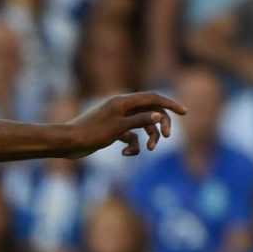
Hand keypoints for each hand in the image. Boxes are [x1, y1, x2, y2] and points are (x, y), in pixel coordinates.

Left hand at [64, 92, 184, 158]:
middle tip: (165, 137)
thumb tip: (158, 116)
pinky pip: (131, 137)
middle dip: (160, 124)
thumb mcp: (118, 128)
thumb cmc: (91, 133)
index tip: (184, 112)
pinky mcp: (112, 132)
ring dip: (148, 138)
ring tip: (147, 150)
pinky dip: (132, 146)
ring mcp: (117, 120)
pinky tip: (125, 153)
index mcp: (123, 102)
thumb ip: (140, 121)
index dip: (169, 104)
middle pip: (150, 112)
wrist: (68, 144)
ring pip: (142, 126)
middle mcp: (122, 108)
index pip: (152, 98)